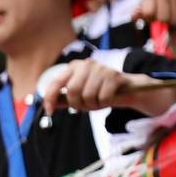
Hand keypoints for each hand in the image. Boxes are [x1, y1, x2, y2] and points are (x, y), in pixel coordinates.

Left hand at [40, 59, 175, 117]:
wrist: (128, 88)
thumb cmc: (100, 91)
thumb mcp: (80, 94)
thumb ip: (64, 98)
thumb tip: (47, 105)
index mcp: (74, 67)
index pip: (56, 82)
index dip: (50, 98)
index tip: (49, 111)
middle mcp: (86, 65)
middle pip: (72, 90)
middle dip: (77, 104)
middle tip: (84, 107)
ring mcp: (101, 69)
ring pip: (88, 96)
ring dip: (92, 105)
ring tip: (97, 102)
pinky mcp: (114, 76)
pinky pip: (103, 98)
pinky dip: (104, 104)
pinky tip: (108, 99)